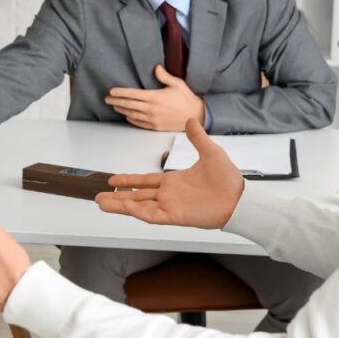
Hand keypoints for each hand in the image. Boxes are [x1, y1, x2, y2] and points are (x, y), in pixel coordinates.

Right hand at [95, 119, 243, 228]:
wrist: (239, 197)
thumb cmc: (228, 178)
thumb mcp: (210, 151)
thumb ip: (197, 137)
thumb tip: (190, 120)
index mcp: (174, 182)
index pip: (145, 182)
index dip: (128, 181)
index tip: (113, 180)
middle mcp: (169, 195)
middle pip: (136, 196)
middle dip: (117, 196)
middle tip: (99, 196)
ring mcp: (170, 206)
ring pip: (139, 207)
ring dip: (120, 205)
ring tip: (101, 203)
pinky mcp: (175, 216)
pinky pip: (151, 215)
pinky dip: (137, 211)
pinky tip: (124, 206)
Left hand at [105, 64, 205, 130]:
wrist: (196, 116)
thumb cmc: (187, 99)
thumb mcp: (177, 84)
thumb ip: (164, 76)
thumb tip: (156, 67)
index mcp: (155, 97)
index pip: (133, 94)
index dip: (120, 92)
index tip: (111, 91)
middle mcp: (152, 109)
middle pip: (129, 105)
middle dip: (116, 101)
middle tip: (107, 99)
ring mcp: (153, 119)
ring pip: (132, 114)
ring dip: (122, 110)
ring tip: (114, 106)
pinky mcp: (155, 127)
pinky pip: (139, 123)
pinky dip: (131, 119)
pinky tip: (127, 115)